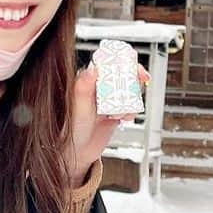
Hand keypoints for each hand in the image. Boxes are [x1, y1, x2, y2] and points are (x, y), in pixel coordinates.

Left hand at [65, 62, 149, 187]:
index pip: (107, 63)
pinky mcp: (116, 110)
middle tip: (141, 80)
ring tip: (122, 112)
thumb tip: (92, 68)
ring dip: (133, 98)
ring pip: (129, 89)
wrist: (77, 152)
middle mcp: (98, 88)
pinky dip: (132, 110)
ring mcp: (108, 99)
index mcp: (87, 81)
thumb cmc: (71, 129)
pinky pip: (130, 104)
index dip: (122, 60)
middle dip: (134, 76)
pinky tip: (123, 118)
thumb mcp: (78, 108)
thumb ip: (83, 88)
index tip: (132, 64)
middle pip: (122, 73)